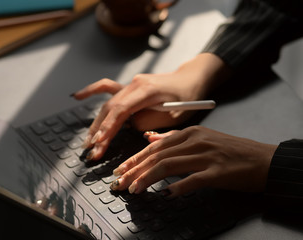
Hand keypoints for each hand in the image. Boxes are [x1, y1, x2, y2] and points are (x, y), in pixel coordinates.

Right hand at [72, 53, 230, 159]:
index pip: (122, 110)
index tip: (100, 142)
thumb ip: (149, 121)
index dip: (109, 126)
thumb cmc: (187, 98)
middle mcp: (134, 84)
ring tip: (88, 141)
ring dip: (96, 123)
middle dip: (100, 131)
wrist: (190, 79)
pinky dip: (90, 92)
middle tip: (91, 150)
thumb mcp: (174, 115)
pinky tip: (76, 96)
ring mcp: (129, 84)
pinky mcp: (128, 87)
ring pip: (108, 104)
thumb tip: (130, 126)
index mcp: (147, 90)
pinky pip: (106, 88)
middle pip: (111, 109)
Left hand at [110, 126, 277, 196]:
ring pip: (169, 166)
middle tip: (120, 183)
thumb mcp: (201, 138)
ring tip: (134, 189)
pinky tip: (165, 195)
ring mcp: (206, 156)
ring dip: (148, 179)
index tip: (120, 170)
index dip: (134, 159)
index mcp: (190, 133)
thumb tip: (149, 138)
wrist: (263, 159)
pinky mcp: (218, 173)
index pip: (154, 147)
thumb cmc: (231, 151)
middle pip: (157, 156)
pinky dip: (177, 188)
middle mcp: (196, 142)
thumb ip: (173, 138)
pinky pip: (193, 180)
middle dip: (135, 170)